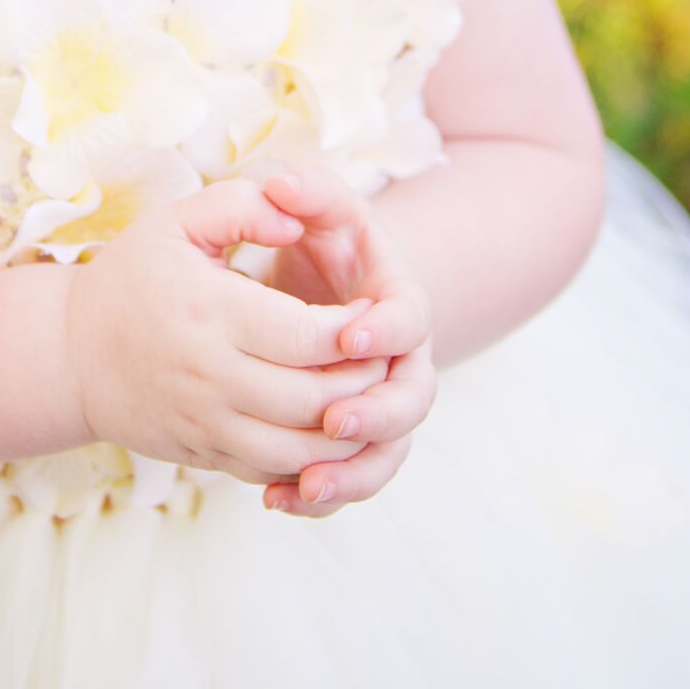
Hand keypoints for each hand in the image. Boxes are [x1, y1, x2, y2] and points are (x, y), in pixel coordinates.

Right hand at [62, 177, 396, 486]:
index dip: (356, 331)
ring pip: (299, 449)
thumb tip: (298, 216)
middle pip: (314, 399)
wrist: (69, 353)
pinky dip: (310, 462)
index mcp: (211, 311)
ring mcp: (206, 421)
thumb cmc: (133, 276)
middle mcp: (209, 374)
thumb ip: (243, 204)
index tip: (369, 312)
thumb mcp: (178, 220)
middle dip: (363, 383)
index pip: (309, 338)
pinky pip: (271, 471)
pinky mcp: (204, 452)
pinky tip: (326, 432)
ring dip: (344, 431)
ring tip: (363, 395)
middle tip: (381, 357)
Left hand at [252, 162, 436, 517]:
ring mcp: (381, 403)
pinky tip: (278, 501)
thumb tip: (279, 187)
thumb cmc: (315, 238)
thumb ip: (303, 189)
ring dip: (351, 472)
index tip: (349, 336)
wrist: (315, 282)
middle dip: (377, 414)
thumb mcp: (314, 206)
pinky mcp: (354, 438)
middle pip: (411, 398)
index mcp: (396, 301)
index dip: (385, 330)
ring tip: (306, 483)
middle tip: (336, 422)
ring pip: (386, 451)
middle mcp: (399, 359)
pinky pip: (351, 477)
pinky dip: (322, 495)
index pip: (409, 320)